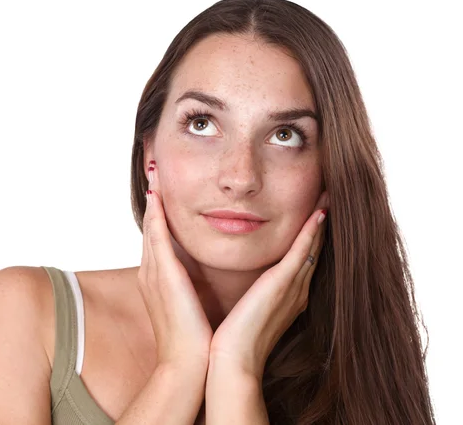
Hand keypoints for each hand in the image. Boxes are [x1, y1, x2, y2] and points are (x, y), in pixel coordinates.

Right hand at [138, 160, 212, 369]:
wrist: (188, 365)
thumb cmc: (194, 339)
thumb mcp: (191, 307)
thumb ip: (192, 288)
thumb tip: (202, 278)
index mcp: (160, 281)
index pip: (158, 240)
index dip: (158, 215)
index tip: (162, 192)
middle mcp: (152, 273)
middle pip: (150, 228)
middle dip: (152, 199)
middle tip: (153, 171)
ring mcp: (154, 273)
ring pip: (152, 227)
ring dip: (154, 199)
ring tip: (154, 173)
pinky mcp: (162, 275)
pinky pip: (157, 237)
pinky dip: (155, 215)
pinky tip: (157, 195)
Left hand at [208, 192, 329, 378]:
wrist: (232, 363)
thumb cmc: (234, 341)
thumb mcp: (246, 313)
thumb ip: (251, 298)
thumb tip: (244, 289)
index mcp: (286, 297)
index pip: (301, 260)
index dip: (310, 238)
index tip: (314, 215)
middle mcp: (295, 291)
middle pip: (313, 250)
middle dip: (320, 226)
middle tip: (328, 199)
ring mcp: (292, 288)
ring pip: (312, 247)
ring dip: (320, 222)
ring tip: (328, 198)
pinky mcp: (282, 285)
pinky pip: (301, 252)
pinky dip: (311, 232)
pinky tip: (319, 214)